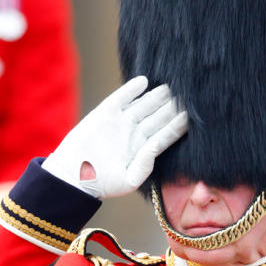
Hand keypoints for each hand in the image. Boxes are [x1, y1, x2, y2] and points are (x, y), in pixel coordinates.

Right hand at [43, 77, 187, 198]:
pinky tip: (144, 81)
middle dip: (173, 105)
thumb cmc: (101, 184)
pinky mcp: (105, 113)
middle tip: (188, 93)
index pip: (167, 133)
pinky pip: (122, 97)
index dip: (179, 123)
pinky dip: (132, 89)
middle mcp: (136, 133)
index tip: (193, 114)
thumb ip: (145, 163)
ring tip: (172, 85)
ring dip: (157, 95)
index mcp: (144, 150)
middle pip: (159, 115)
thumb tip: (158, 142)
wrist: (73, 176)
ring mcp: (122, 122)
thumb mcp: (128, 180)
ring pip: (145, 104)